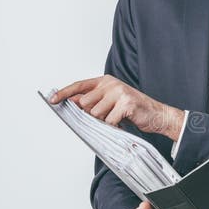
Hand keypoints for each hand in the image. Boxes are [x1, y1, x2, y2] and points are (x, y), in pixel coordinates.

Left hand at [48, 75, 183, 139]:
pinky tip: (122, 124)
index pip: (79, 86)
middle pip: (85, 103)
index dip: (64, 93)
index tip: (52, 100)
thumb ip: (93, 101)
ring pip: (96, 114)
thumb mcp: (110, 103)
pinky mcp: (127, 103)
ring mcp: (119, 92)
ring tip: (116, 119)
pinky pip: (109, 121)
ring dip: (104, 122)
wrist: (157, 115)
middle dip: (92, 115)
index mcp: (105, 81)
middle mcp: (111, 83)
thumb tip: (73, 103)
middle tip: (106, 117)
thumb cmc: (132, 110)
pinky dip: (114, 127)